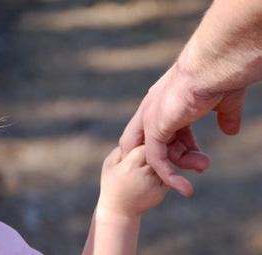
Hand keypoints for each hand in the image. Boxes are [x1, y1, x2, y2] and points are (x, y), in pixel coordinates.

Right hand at [97, 146, 168, 217]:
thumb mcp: (109, 163)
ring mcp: (155, 184)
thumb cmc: (112, 182)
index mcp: (129, 166)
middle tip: (150, 146)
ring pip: (164, 162)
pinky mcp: (163, 190)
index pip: (145, 145)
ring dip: (160, 158)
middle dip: (154, 148)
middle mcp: (145, 175)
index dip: (145, 141)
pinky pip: (166, 173)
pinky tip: (151, 171)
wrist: (120, 210)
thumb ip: (122, 148)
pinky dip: (162, 169)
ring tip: (149, 159)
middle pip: (156, 153)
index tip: (142, 139)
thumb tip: (138, 135)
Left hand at [119, 63, 246, 196]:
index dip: (182, 145)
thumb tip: (231, 131)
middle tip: (201, 164)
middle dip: (177, 157)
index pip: (168, 131)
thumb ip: (225, 116)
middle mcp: (152, 110)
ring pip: (157, 154)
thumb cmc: (220, 77)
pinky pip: (155, 160)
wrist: (215, 64)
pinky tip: (184, 188)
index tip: (198, 155)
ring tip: (204, 166)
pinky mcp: (154, 128)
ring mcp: (150, 118)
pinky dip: (168, 176)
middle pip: (157, 144)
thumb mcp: (223, 102)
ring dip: (180, 167)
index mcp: (165, 102)